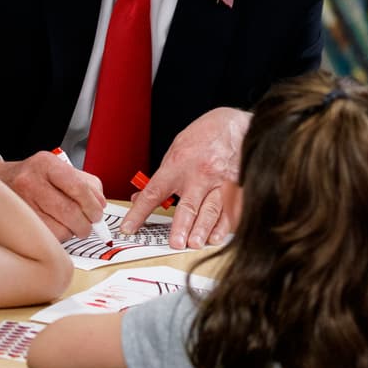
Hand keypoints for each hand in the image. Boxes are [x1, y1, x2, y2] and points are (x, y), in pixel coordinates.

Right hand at [0, 152, 105, 240]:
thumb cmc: (34, 177)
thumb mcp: (58, 169)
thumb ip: (85, 183)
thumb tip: (100, 205)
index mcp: (46, 164)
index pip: (78, 186)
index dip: (92, 205)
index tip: (97, 214)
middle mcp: (30, 181)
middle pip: (69, 210)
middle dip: (85, 224)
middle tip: (88, 227)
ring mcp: (21, 203)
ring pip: (58, 228)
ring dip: (71, 233)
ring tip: (72, 228)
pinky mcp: (16, 222)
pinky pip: (46, 238)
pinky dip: (58, 238)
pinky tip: (57, 230)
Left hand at [120, 107, 249, 248]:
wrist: (235, 124)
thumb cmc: (204, 136)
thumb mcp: (176, 150)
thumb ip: (162, 177)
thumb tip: (141, 197)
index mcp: (178, 164)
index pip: (153, 192)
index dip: (139, 212)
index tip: (128, 228)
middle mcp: (200, 174)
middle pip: (188, 205)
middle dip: (181, 226)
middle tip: (176, 243)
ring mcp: (221, 182)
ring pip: (212, 210)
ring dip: (203, 229)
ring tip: (196, 243)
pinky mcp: (239, 187)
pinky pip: (231, 210)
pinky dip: (225, 225)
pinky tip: (218, 236)